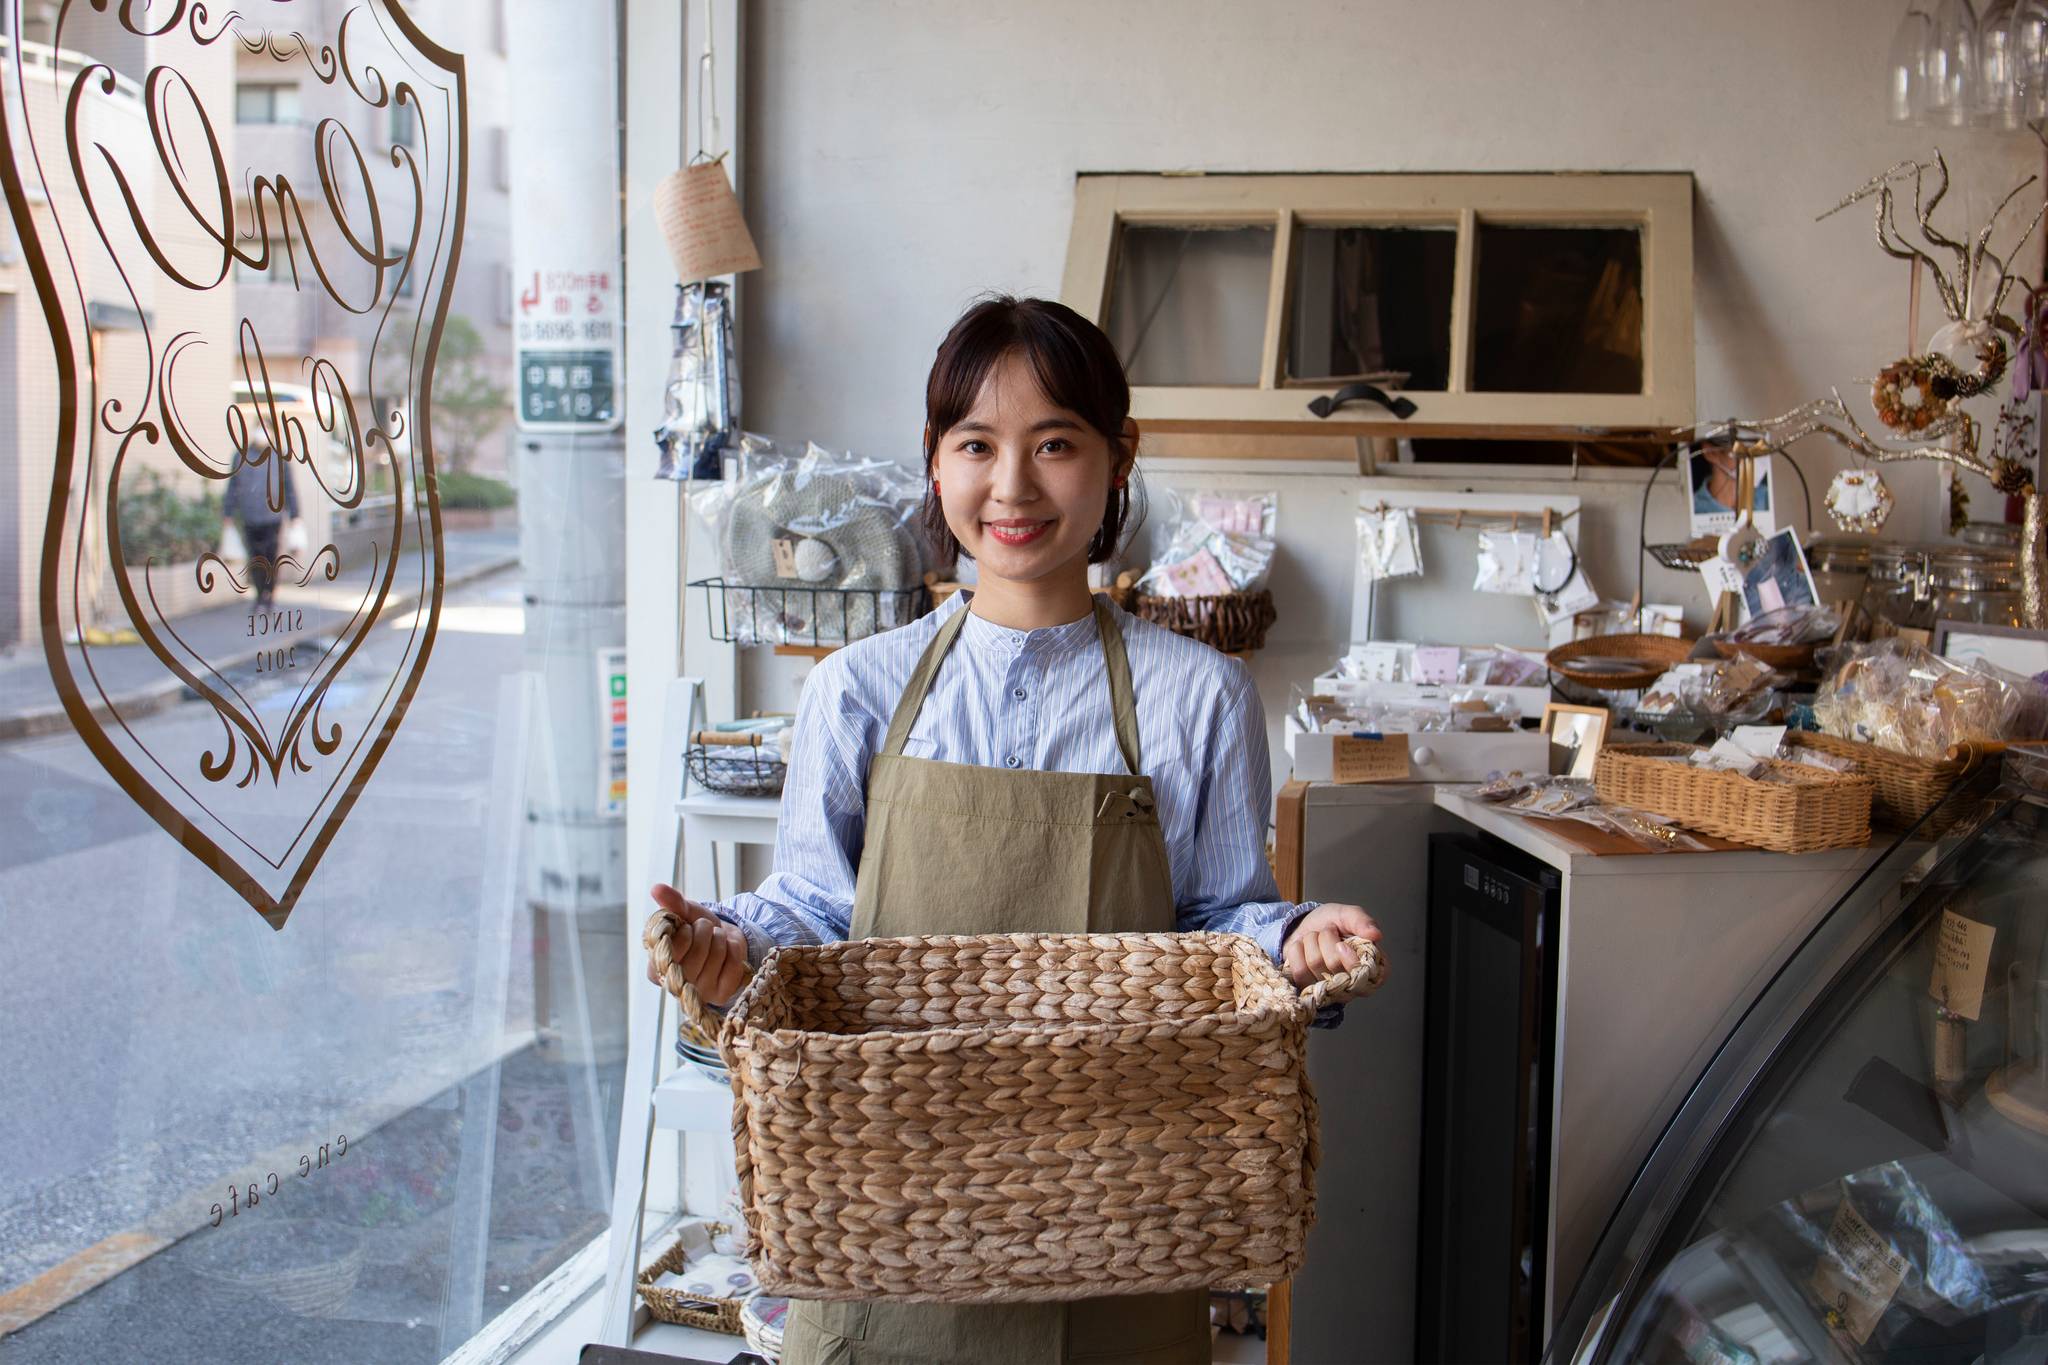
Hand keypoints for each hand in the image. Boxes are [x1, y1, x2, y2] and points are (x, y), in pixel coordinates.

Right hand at [646, 883, 749, 1006]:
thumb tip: (656, 888)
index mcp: (656, 968)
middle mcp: (675, 984)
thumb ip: (672, 902)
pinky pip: (733, 963)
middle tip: (704, 931)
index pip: (671, 947)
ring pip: (716, 954)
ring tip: (715, 939)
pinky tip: (727, 953)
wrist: (725, 941)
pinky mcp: (720, 995)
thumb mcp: (687, 912)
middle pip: (697, 951)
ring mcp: (698, 992)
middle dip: (705, 931)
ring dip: (720, 938)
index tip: (686, 927)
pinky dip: (734, 950)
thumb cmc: (700, 930)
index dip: (685, 930)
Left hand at [1282, 903, 1382, 994]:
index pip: (1370, 976)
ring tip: (1315, 939)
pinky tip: (1302, 949)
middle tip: (1327, 933)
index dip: (1352, 961)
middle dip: (1326, 938)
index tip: (1341, 944)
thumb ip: (1362, 921)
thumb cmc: (1331, 923)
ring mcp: (1328, 989)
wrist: (1304, 926)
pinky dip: (1297, 951)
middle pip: (1335, 964)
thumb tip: (1376, 935)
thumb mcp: (1347, 915)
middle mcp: (1351, 983)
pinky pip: (1299, 970)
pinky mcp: (1307, 989)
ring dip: (1311, 942)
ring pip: (1315, 963)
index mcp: (1370, 966)